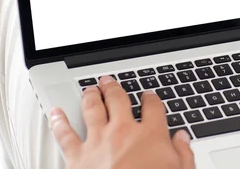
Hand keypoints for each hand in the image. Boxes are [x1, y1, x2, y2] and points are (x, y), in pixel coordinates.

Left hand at [50, 75, 194, 168]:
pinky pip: (65, 135)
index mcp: (151, 136)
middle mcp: (123, 132)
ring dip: (91, 96)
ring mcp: (99, 142)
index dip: (151, 98)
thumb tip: (183, 139)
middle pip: (118, 100)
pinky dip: (59, 122)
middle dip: (114, 88)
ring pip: (93, 109)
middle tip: (110, 82)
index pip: (153, 108)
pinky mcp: (77, 157)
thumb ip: (183, 154)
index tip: (149, 96)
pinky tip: (55, 112)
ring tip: (90, 89)